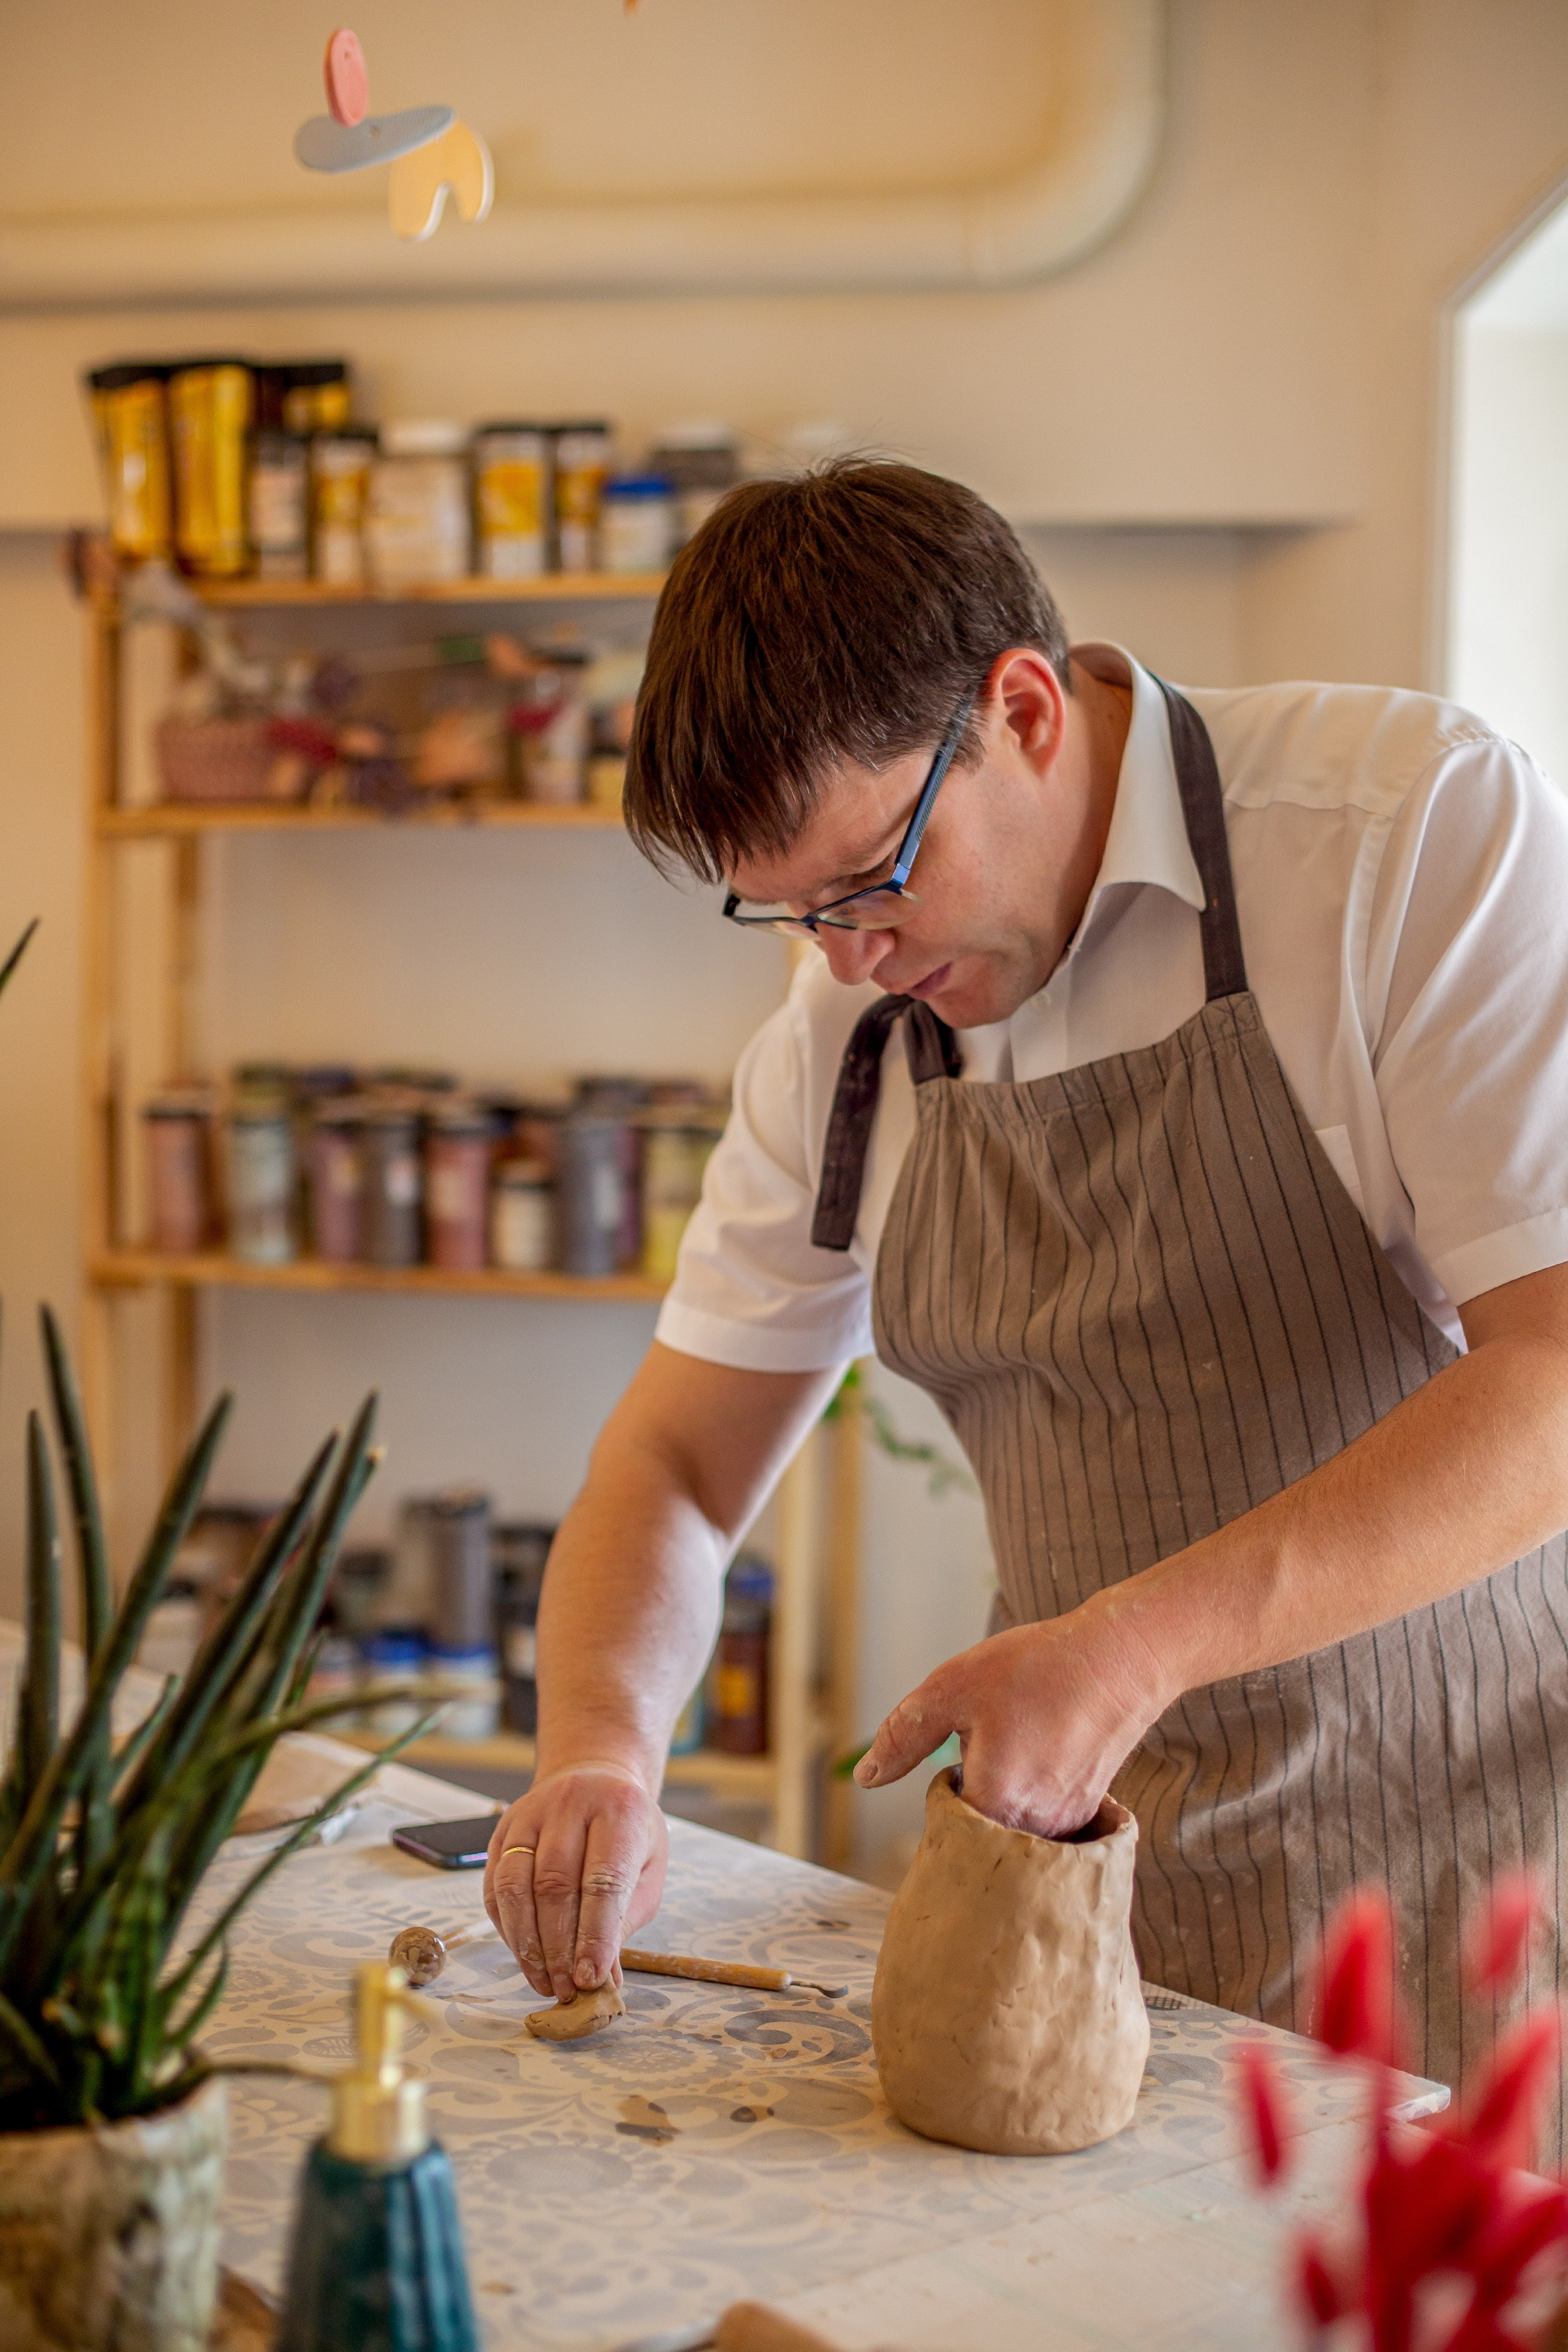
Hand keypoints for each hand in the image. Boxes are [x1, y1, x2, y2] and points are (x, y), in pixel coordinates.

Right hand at [483, 1762, 668, 1999]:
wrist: (595, 1778)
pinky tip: (524, 1955)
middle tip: (566, 1989)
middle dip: (558, 1948)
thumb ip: (625, 1920)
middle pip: (554, 1886)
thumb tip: (601, 1978)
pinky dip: (507, 1927)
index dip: (595, 1935)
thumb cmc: (628, 1832)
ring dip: (526, 1943)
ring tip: (543, 1981)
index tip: (590, 1979)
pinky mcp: (503, 1829)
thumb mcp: (647, 1869)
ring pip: (514, 1885)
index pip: (603, 1881)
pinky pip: (494, 1885)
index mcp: (619, 1811)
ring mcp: (530, 1814)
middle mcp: (570, 1804)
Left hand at [851, 1602, 1170, 1837]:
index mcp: (995, 1805)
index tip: (958, 1756)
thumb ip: (902, 1737)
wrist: (1123, 1659)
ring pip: (1012, 1834)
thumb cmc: (1037, 1668)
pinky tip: (1042, 1755)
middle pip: (978, 1840)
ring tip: (1019, 1746)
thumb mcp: (951, 1688)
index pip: (942, 1832)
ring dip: (1002, 1802)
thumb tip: (866, 1778)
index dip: (940, 1796)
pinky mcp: (1086, 1815)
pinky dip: (1032, 1799)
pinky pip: (1043, 1825)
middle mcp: (1034, 1831)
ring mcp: (1065, 1827)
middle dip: (970, 1804)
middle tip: (987, 1749)